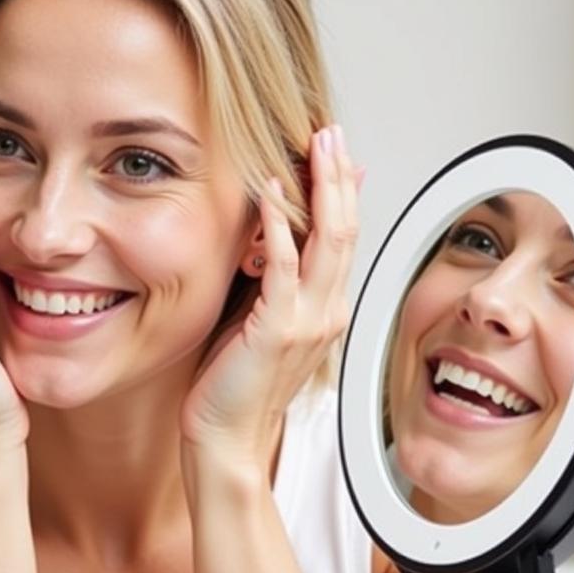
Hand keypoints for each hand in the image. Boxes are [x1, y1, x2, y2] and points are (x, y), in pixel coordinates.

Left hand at [180, 125, 359, 465]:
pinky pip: (285, 267)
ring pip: (328, 241)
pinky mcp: (278, 330)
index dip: (342, 190)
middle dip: (339, 176)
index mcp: (325, 310)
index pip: (343, 237)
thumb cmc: (235, 385)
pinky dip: (280, 225)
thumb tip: (280, 236)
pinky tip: (271, 192)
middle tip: (331, 132)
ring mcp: (308, 322)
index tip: (333, 150)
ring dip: (323, 188)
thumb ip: (276, 278)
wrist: (228, 440)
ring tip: (316, 145)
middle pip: (346, 230)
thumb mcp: (261, 320)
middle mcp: (326, 312)